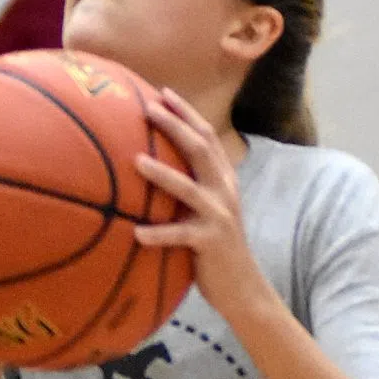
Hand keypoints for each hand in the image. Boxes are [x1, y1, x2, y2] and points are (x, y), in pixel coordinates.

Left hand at [133, 89, 269, 314]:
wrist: (243, 286)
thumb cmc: (213, 244)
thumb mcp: (205, 208)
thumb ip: (188, 185)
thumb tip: (149, 161)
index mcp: (223, 179)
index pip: (207, 136)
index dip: (187, 112)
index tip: (163, 92)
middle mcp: (224, 191)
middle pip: (200, 148)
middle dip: (175, 125)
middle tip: (147, 108)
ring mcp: (219, 216)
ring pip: (189, 188)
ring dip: (162, 174)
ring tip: (136, 161)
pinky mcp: (211, 243)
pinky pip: (181, 236)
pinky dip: (158, 233)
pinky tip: (136, 233)